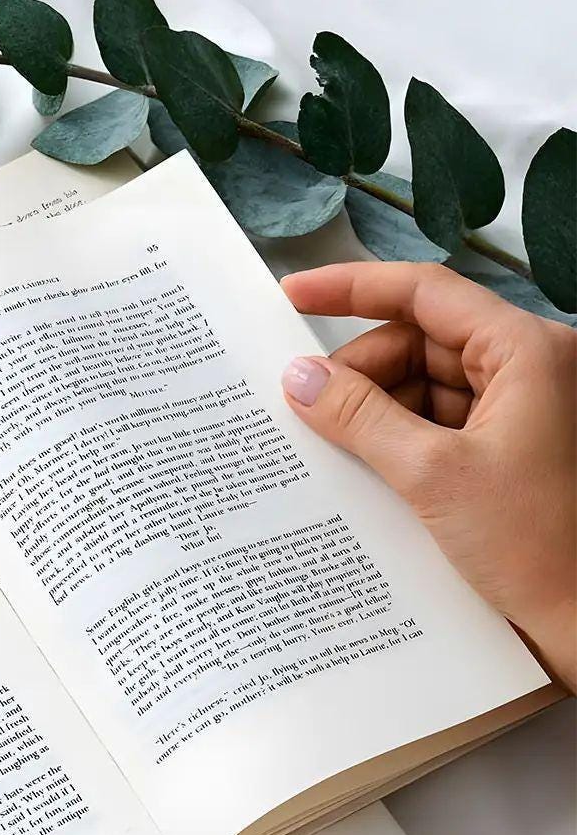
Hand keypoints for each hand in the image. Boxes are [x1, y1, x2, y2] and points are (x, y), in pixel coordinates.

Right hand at [280, 262, 575, 690]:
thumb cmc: (538, 547)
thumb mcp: (432, 476)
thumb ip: (359, 418)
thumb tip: (300, 378)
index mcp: (527, 352)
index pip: (426, 293)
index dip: (353, 288)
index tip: (295, 294)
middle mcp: (530, 369)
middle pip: (422, 341)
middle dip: (361, 369)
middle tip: (305, 404)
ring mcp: (522, 411)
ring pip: (426, 385)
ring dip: (375, 409)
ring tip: (330, 442)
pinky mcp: (510, 450)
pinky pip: (439, 423)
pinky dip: (398, 438)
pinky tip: (363, 464)